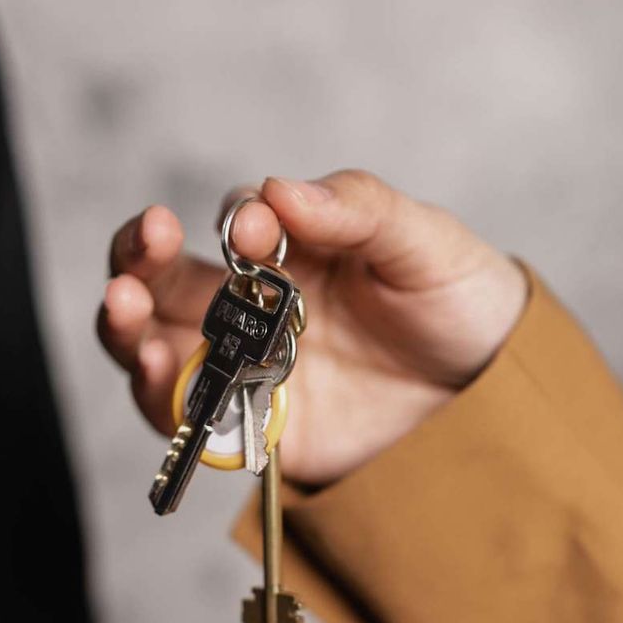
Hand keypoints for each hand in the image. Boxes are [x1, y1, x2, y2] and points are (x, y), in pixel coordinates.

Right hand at [97, 171, 527, 484]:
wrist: (499, 399)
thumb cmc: (459, 302)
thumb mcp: (423, 242)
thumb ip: (357, 209)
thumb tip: (280, 189)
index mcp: (291, 249)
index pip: (235, 223)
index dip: (236, 221)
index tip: (258, 231)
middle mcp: (253, 307)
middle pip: (165, 279)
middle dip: (139, 257)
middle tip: (146, 241)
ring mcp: (248, 371)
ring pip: (157, 345)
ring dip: (128, 326)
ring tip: (123, 309)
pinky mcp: (256, 432)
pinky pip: (190, 420)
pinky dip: (161, 397)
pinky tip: (157, 371)